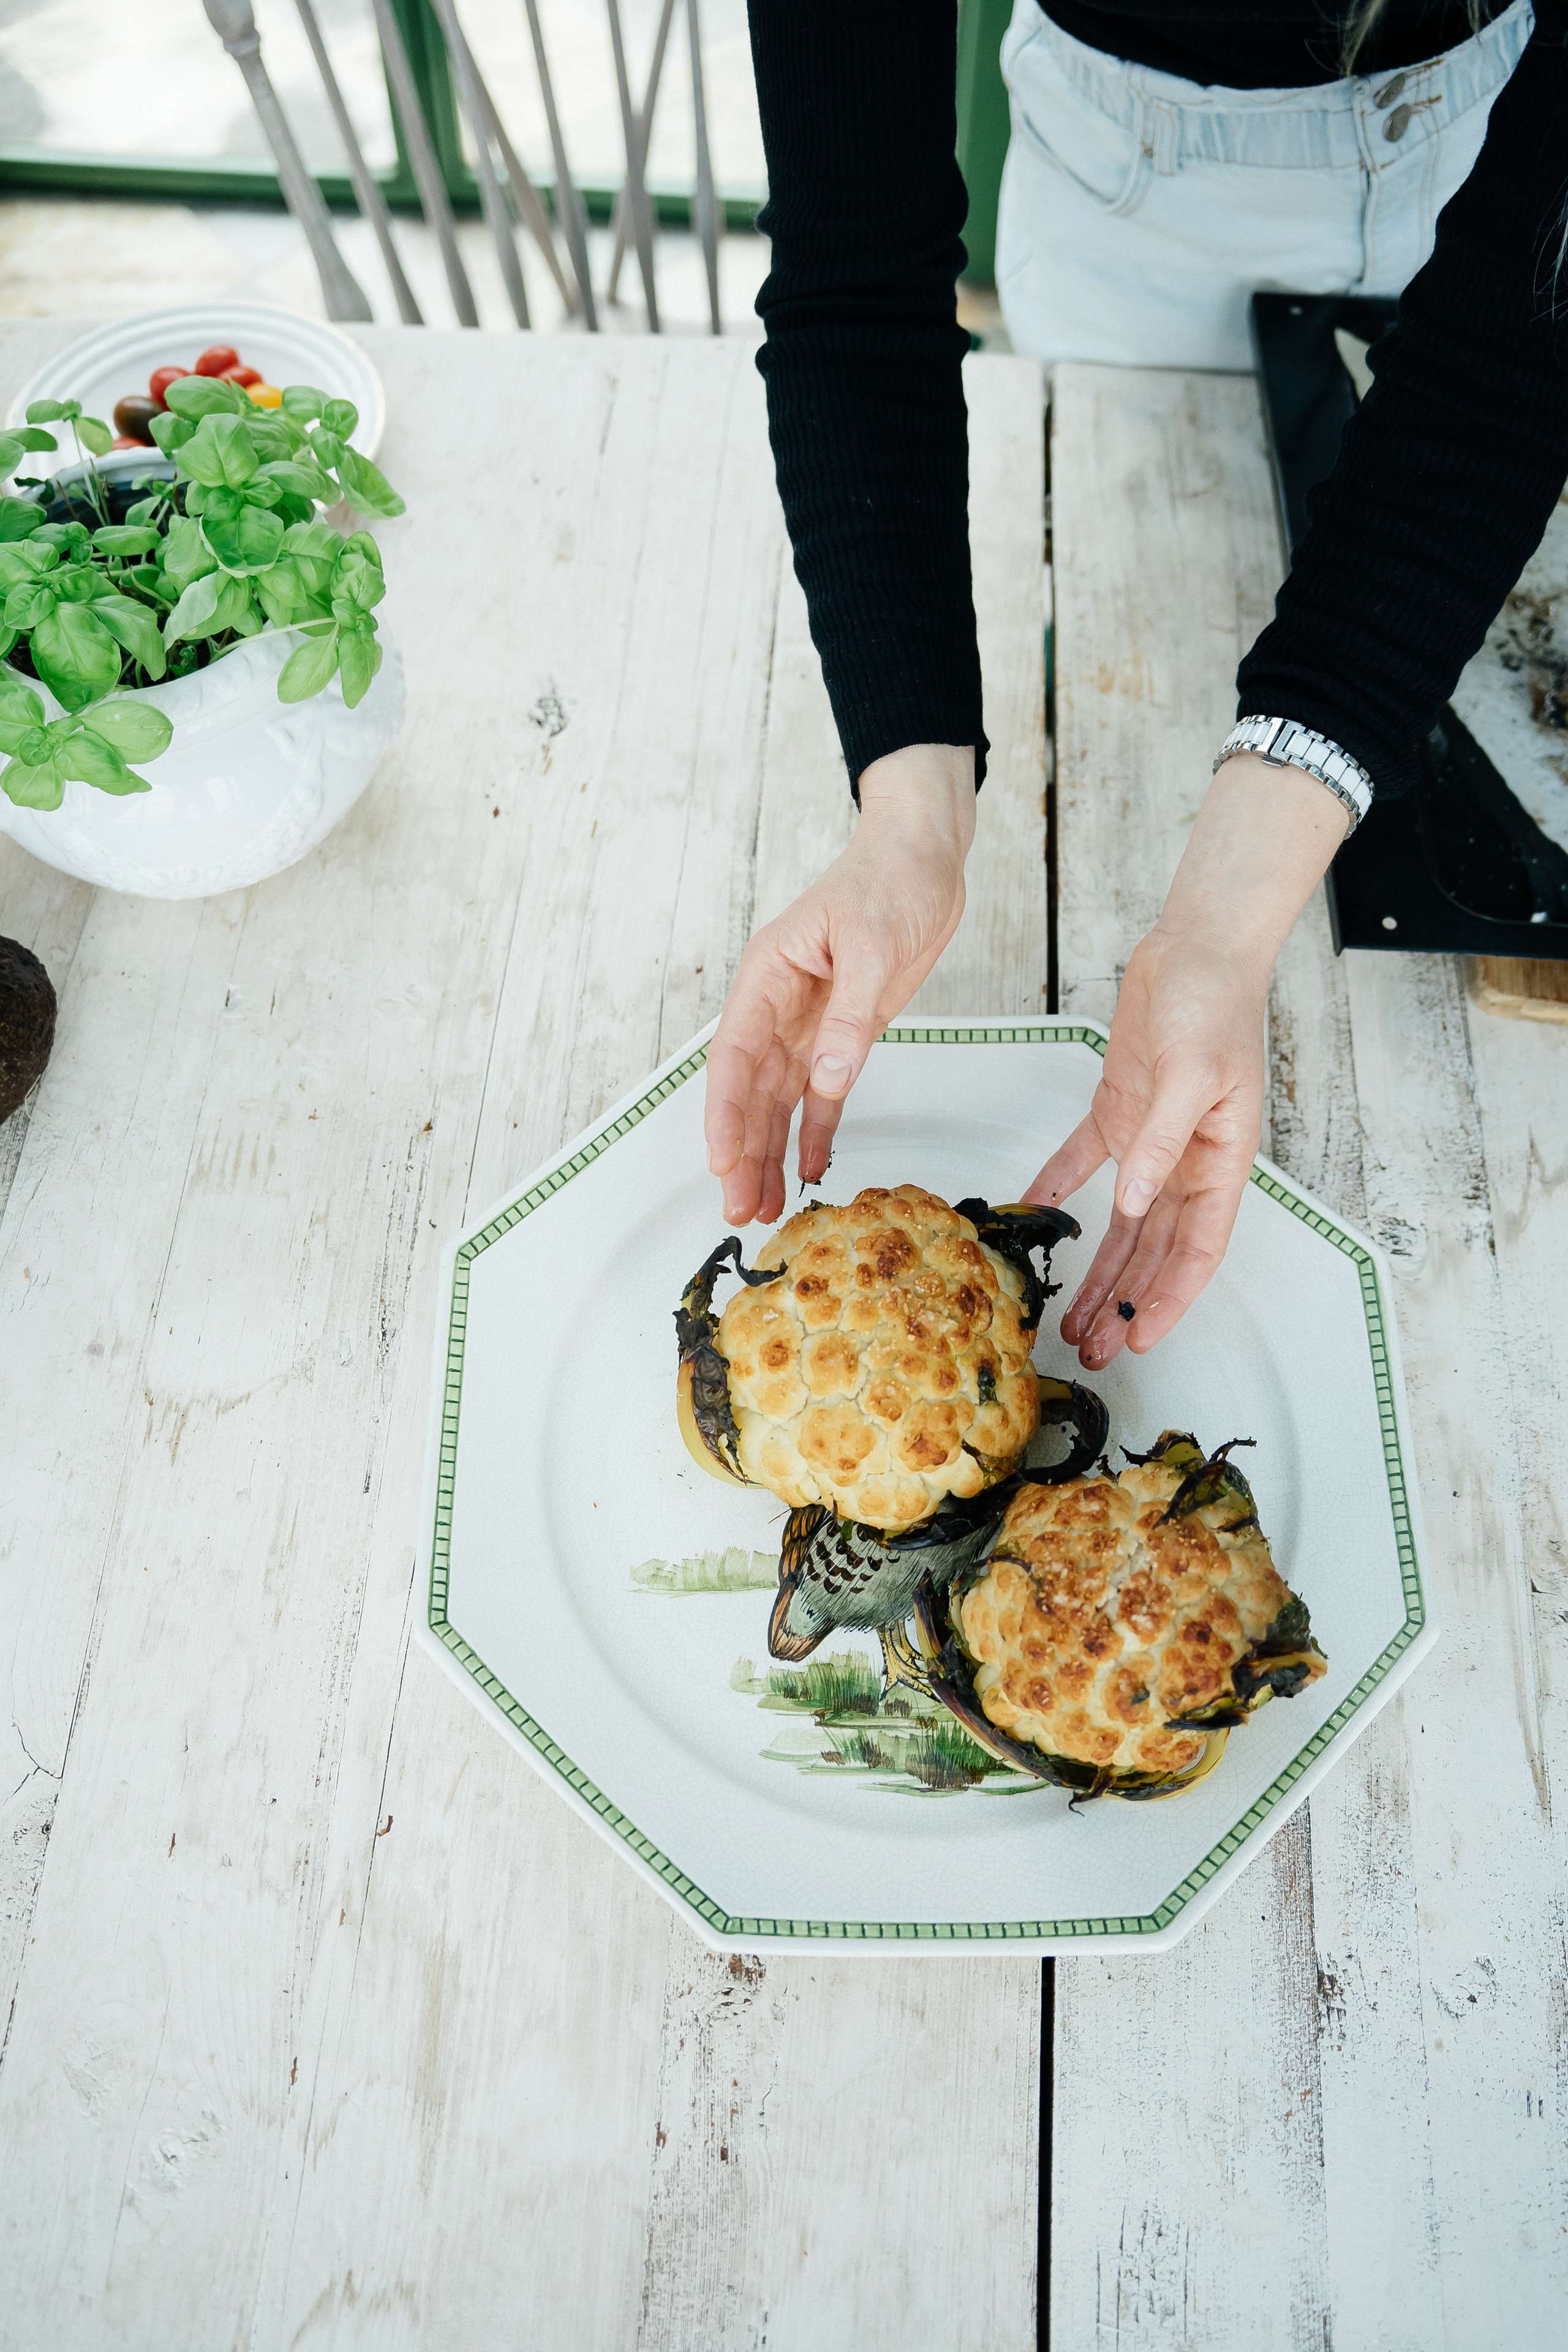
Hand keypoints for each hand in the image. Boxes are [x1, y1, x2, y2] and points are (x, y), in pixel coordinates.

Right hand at [705, 744, 975, 1223]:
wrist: (924, 855)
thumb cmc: (891, 878)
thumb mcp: (873, 945)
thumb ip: (850, 1021)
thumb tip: (825, 1083)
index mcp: (769, 975)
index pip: (734, 1055)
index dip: (726, 1113)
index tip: (722, 1162)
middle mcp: (778, 1005)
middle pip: (750, 1091)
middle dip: (742, 1151)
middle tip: (738, 1210)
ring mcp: (808, 1023)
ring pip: (780, 1101)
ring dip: (770, 1153)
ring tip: (763, 1209)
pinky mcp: (844, 1033)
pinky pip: (823, 1094)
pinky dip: (816, 1131)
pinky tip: (809, 1170)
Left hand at [1024, 752, 1351, 1367]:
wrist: (1197, 946)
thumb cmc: (1214, 1004)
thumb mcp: (1193, 1075)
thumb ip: (1160, 1143)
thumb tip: (1135, 1205)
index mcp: (1221, 1161)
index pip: (1197, 1249)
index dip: (1171, 1298)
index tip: (1141, 1337)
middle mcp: (1186, 1161)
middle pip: (1154, 1250)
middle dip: (1125, 1302)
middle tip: (1092, 1351)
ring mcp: (1151, 1139)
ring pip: (1120, 1223)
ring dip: (1096, 1270)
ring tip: (1068, 1316)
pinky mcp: (1118, 1110)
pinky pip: (1082, 1164)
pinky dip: (1056, 1191)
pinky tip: (1029, 1220)